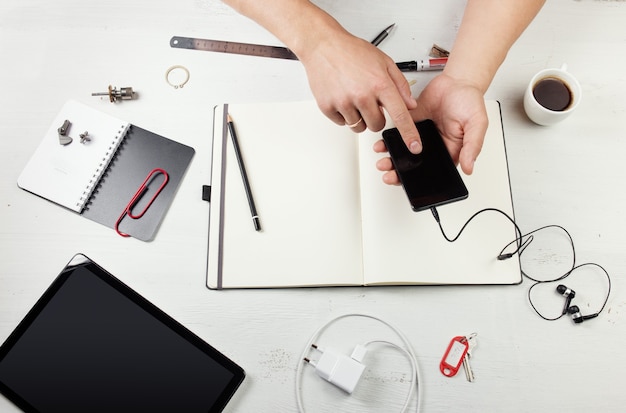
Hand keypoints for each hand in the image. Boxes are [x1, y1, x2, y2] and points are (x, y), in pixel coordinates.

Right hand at [299, 30, 420, 152]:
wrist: (322, 46)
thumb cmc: (351, 51)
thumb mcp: (384, 62)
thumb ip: (400, 84)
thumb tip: (410, 105)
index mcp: (379, 84)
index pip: (400, 115)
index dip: (409, 134)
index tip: (414, 147)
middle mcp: (362, 95)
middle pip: (377, 126)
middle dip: (376, 118)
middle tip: (370, 102)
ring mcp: (344, 103)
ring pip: (359, 127)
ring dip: (359, 117)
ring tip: (354, 97)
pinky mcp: (328, 107)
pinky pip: (342, 123)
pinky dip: (344, 114)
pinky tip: (342, 97)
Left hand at [374, 73, 487, 184]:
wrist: (457, 80)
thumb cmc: (470, 101)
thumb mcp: (477, 124)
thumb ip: (473, 146)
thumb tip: (469, 168)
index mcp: (449, 151)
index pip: (432, 172)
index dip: (419, 179)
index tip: (408, 183)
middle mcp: (433, 145)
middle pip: (414, 165)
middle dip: (399, 172)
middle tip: (389, 174)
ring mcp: (420, 135)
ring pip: (403, 152)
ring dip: (392, 158)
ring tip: (383, 161)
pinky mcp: (411, 122)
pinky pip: (397, 133)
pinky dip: (388, 139)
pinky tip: (382, 143)